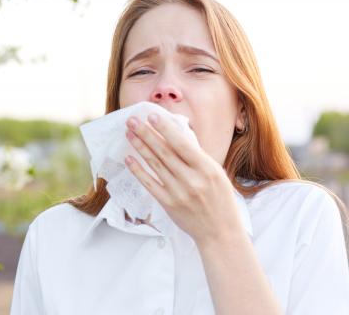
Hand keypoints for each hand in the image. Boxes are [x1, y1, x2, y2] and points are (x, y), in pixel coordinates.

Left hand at [123, 113, 244, 245]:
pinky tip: (129, 159)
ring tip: (129, 134)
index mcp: (207, 169)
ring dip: (140, 147)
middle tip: (132, 120)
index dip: (165, 129)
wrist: (220, 232)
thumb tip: (175, 135)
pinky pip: (149, 184)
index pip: (182, 144)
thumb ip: (197, 157)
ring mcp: (179, 193)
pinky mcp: (168, 204)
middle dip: (146, 133)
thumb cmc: (220, 199)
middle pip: (164, 152)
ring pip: (155, 165)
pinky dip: (138, 170)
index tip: (152, 116)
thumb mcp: (216, 174)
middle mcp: (192, 180)